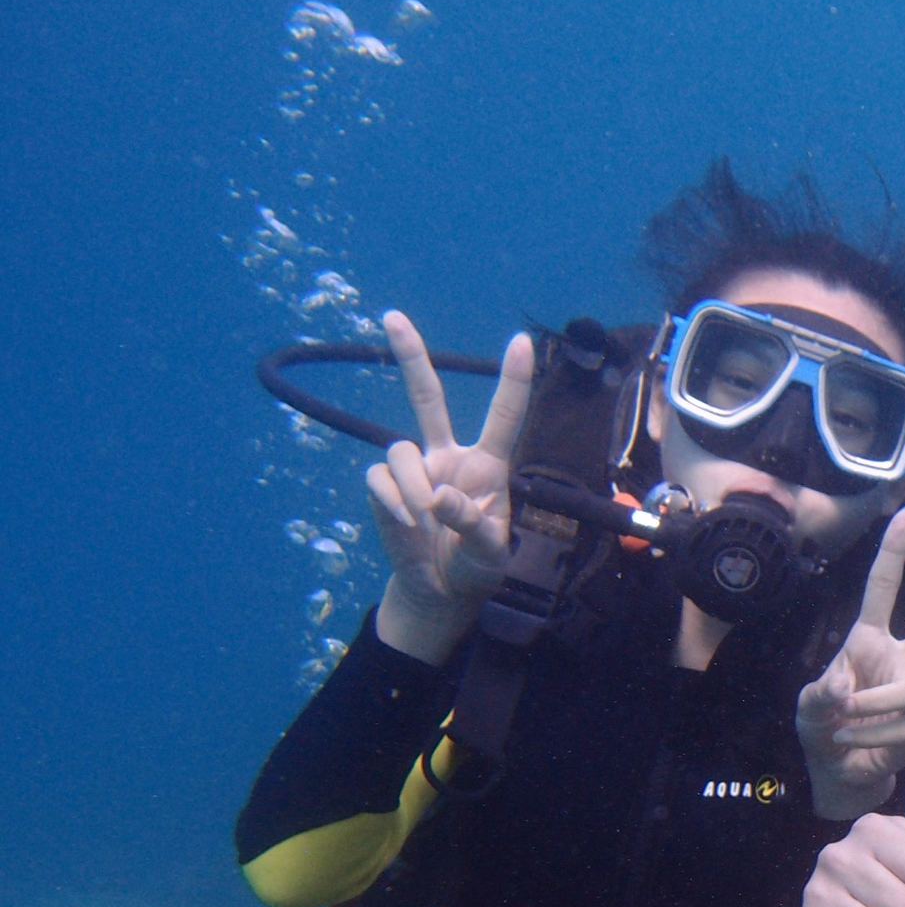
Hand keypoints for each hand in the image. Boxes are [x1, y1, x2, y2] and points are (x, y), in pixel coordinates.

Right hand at [368, 311, 534, 664]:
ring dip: (413, 489)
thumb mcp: (490, 553)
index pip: (503, 417)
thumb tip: (439, 498)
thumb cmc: (476, 567)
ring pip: (401, 451)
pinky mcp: (384, 485)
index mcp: (488, 465)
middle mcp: (448, 456)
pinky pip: (380, 479)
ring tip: (426, 523)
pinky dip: (394, 504)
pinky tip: (407, 526)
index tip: (521, 341)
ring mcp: (414, 468)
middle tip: (392, 316)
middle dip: (411, 356)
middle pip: (427, 397)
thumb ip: (473, 524)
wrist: (439, 590)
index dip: (513, 380)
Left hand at [796, 508, 904, 818]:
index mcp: (868, 640)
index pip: (883, 588)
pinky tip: (853, 745)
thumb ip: (822, 694)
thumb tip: (846, 691)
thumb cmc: (822, 731)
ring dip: (873, 708)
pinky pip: (904, 727)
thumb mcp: (808, 708)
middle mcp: (899, 661)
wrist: (836, 775)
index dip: (894, 550)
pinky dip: (870, 738)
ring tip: (844, 725)